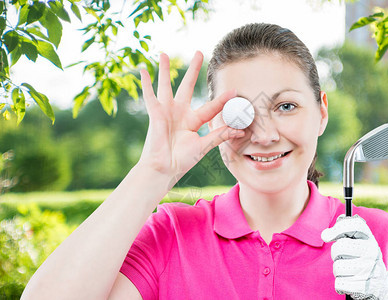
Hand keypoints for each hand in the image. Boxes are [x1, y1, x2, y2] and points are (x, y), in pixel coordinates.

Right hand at [137, 51, 244, 177]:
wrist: (164, 168)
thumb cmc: (182, 160)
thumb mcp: (203, 146)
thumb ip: (219, 136)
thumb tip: (240, 131)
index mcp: (193, 120)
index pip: (210, 106)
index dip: (223, 100)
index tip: (235, 92)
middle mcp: (180, 112)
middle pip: (187, 86)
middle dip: (193, 70)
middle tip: (199, 52)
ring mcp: (166, 111)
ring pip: (166, 85)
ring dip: (164, 70)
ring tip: (164, 54)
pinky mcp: (155, 113)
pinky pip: (149, 95)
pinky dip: (145, 83)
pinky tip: (142, 70)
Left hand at [321, 214, 387, 299]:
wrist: (378, 284)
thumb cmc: (361, 257)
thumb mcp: (359, 241)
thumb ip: (346, 229)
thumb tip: (330, 228)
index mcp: (369, 238)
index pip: (354, 225)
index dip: (338, 228)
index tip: (326, 236)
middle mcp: (372, 252)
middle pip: (340, 247)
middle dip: (335, 253)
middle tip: (341, 257)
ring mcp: (370, 269)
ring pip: (338, 267)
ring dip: (338, 270)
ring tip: (348, 270)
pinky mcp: (365, 287)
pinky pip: (340, 283)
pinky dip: (340, 285)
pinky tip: (349, 281)